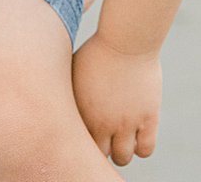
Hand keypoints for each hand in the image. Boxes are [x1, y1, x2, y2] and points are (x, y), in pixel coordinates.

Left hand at [72, 34, 161, 164]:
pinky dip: (141, 149)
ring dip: (121, 152)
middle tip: (103, 142)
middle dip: (100, 150)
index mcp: (82, 112)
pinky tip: (137, 137)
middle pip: (100, 155)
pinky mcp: (148, 119)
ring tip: (120, 141)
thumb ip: (67, 95)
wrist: (126, 42)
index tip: (83, 140)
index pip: (76, 145)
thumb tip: (53, 105)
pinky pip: (146, 150)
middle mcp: (103, 122)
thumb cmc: (96, 53)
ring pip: (123, 157)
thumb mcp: (72, 72)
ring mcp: (127, 122)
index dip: (80, 144)